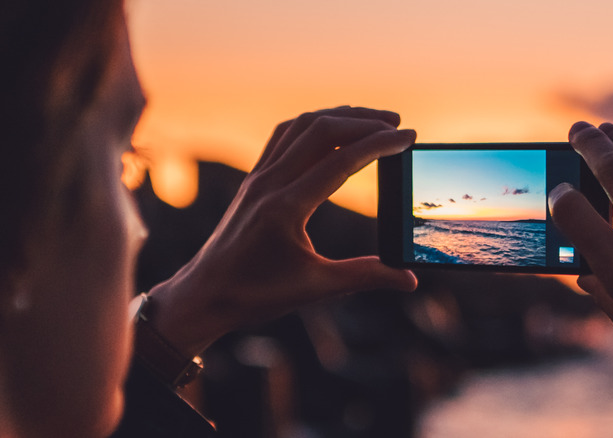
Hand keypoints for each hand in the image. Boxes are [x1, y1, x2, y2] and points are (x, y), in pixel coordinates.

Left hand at [148, 106, 417, 356]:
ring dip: (338, 116)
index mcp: (286, 207)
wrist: (204, 295)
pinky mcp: (252, 180)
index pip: (341, 161)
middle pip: (321, 130)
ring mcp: (257, 178)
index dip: (380, 145)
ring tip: (371, 121)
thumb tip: (409, 279)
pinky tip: (329, 133)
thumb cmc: (255, 295)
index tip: (409, 137)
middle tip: (397, 124)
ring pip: (300, 127)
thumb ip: (365, 276)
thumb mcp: (315, 287)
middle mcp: (269, 183)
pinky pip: (283, 137)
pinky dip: (312, 126)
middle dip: (363, 121)